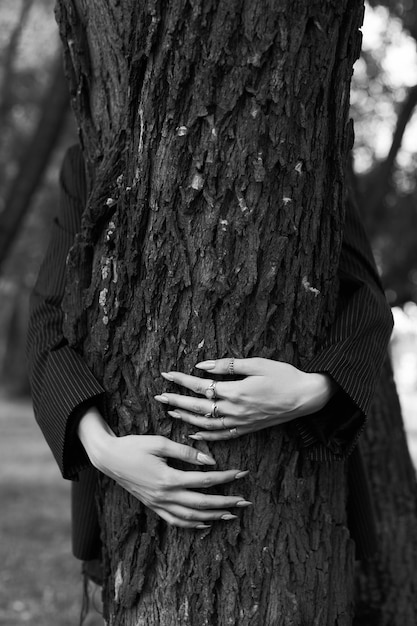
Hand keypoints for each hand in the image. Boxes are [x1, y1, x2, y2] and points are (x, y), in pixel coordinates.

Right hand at [78, 408, 250, 527]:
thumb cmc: (134, 446)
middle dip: (227, 502)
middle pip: (203, 504)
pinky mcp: (153, 506)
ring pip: (191, 517)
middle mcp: (165, 496)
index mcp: (168, 479)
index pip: (205, 480)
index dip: (226, 478)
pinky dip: (193, 525)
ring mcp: (158, 504)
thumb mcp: (159, 442)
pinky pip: (176, 521)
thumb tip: (209, 461)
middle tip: (246, 501)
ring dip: (213, 517)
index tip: (242, 473)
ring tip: (232, 514)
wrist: (109, 458)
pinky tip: (205, 523)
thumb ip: (184, 452)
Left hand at [155, 357, 336, 440]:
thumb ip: (228, 366)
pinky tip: (193, 434)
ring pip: (206, 424)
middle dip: (176, 401)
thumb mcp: (256, 364)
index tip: (166, 375)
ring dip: (186, 419)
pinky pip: (220, 436)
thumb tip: (202, 366)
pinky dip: (205, 436)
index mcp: (235, 392)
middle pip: (198, 408)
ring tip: (170, 412)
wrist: (305, 397)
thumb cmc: (283, 376)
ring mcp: (240, 422)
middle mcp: (234, 410)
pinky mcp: (246, 429)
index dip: (181, 380)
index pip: (200, 386)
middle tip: (159, 396)